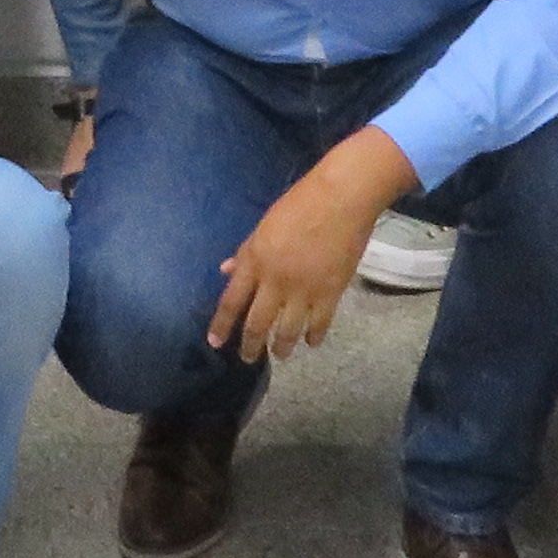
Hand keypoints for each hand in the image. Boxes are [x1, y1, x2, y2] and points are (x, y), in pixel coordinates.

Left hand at [206, 158, 399, 365]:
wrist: (341, 198)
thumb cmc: (300, 204)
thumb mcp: (263, 226)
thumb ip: (245, 253)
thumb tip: (226, 271)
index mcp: (255, 260)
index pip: (231, 301)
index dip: (222, 325)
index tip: (215, 343)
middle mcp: (275, 280)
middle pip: (257, 323)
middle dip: (250, 346)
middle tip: (248, 358)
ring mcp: (303, 289)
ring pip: (286, 331)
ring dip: (281, 347)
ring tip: (280, 353)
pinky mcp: (331, 293)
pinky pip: (318, 325)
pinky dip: (313, 337)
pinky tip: (310, 341)